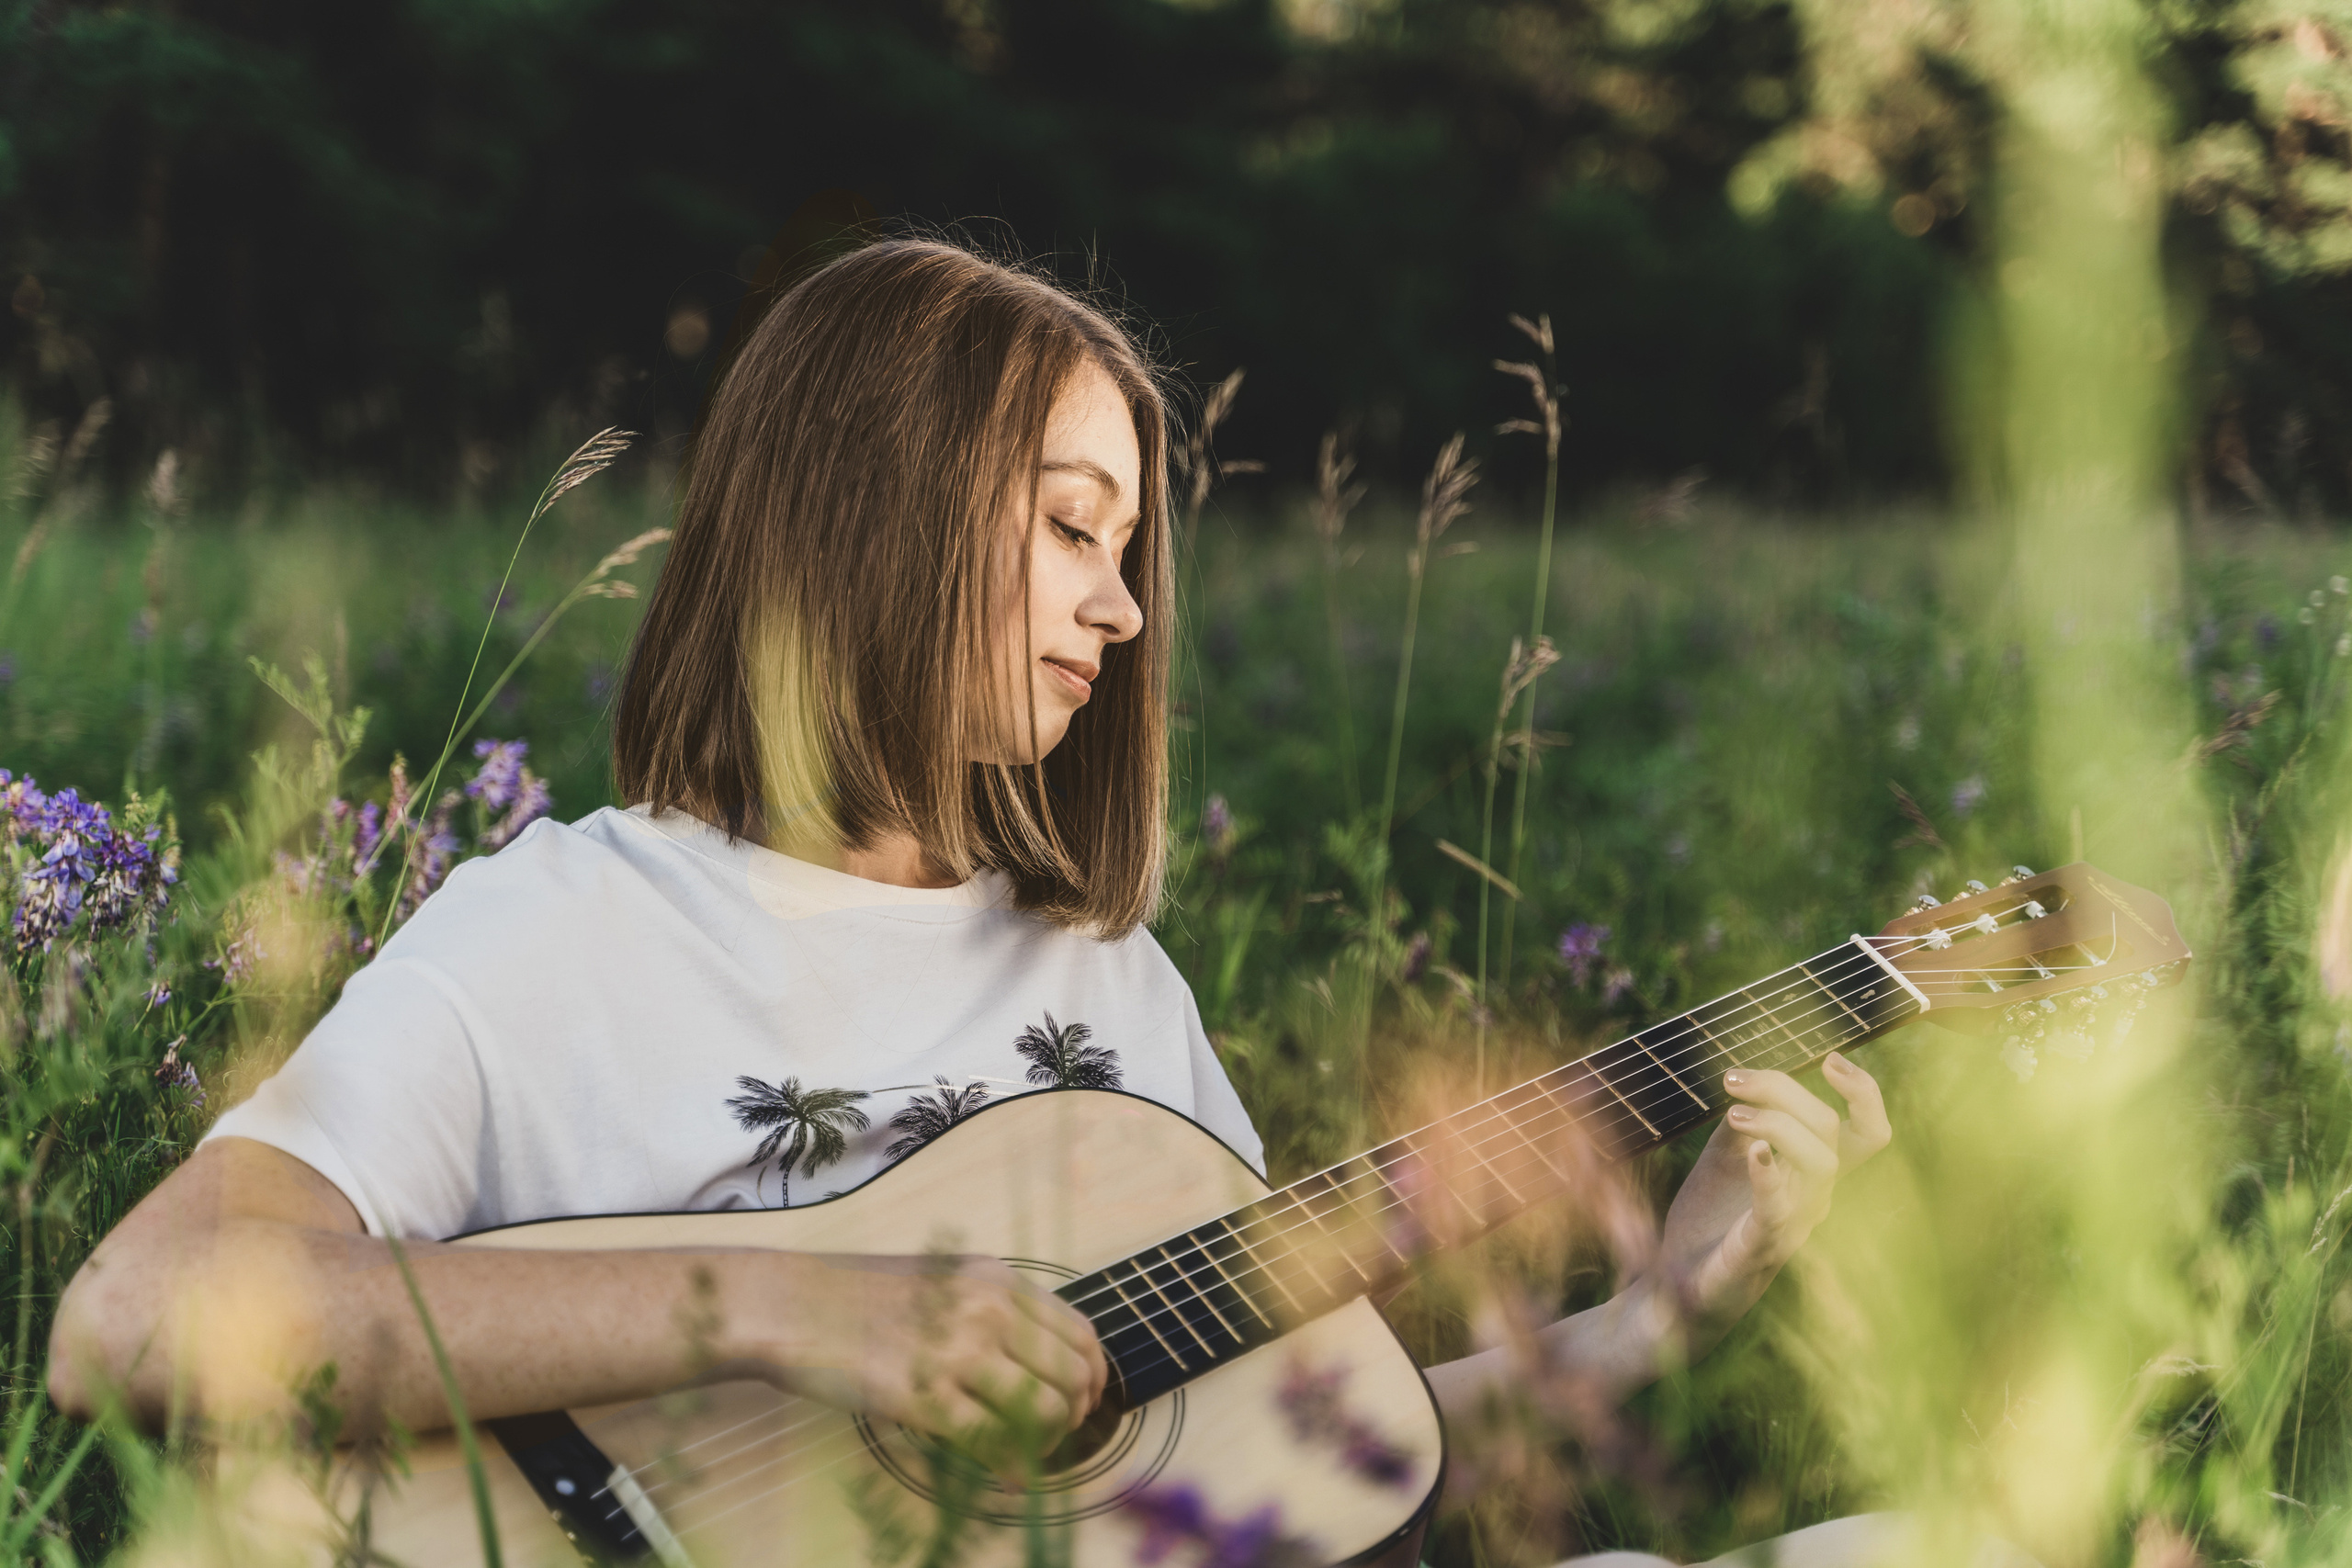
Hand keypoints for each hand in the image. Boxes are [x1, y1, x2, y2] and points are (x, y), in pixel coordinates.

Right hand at [754, 1254, 1107, 1443]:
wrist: (793, 1306)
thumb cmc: (859, 1297)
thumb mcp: (944, 1281)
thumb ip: (995, 1311)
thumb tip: (1042, 1362)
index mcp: (998, 1281)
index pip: (1080, 1334)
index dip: (1092, 1377)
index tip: (1083, 1400)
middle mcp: (988, 1311)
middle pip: (1072, 1376)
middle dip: (1072, 1415)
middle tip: (1052, 1434)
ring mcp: (958, 1353)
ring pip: (1043, 1412)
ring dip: (1045, 1443)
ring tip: (1025, 1453)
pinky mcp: (924, 1398)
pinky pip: (992, 1444)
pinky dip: (1010, 1468)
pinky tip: (1006, 1477)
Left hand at [1654, 1053, 1891, 1326]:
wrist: (1675, 1282)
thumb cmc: (1710, 1218)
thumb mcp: (1725, 1155)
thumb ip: (1746, 1119)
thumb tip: (1751, 1078)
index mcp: (1813, 1172)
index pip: (1867, 1130)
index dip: (1864, 1091)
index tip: (1830, 1058)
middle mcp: (1815, 1195)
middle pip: (1831, 1129)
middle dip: (1786, 1090)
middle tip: (1733, 1080)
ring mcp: (1794, 1222)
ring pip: (1820, 1164)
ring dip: (1779, 1125)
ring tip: (1732, 1114)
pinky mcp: (1763, 1247)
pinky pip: (1780, 1209)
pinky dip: (1771, 1175)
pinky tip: (1754, 1150)